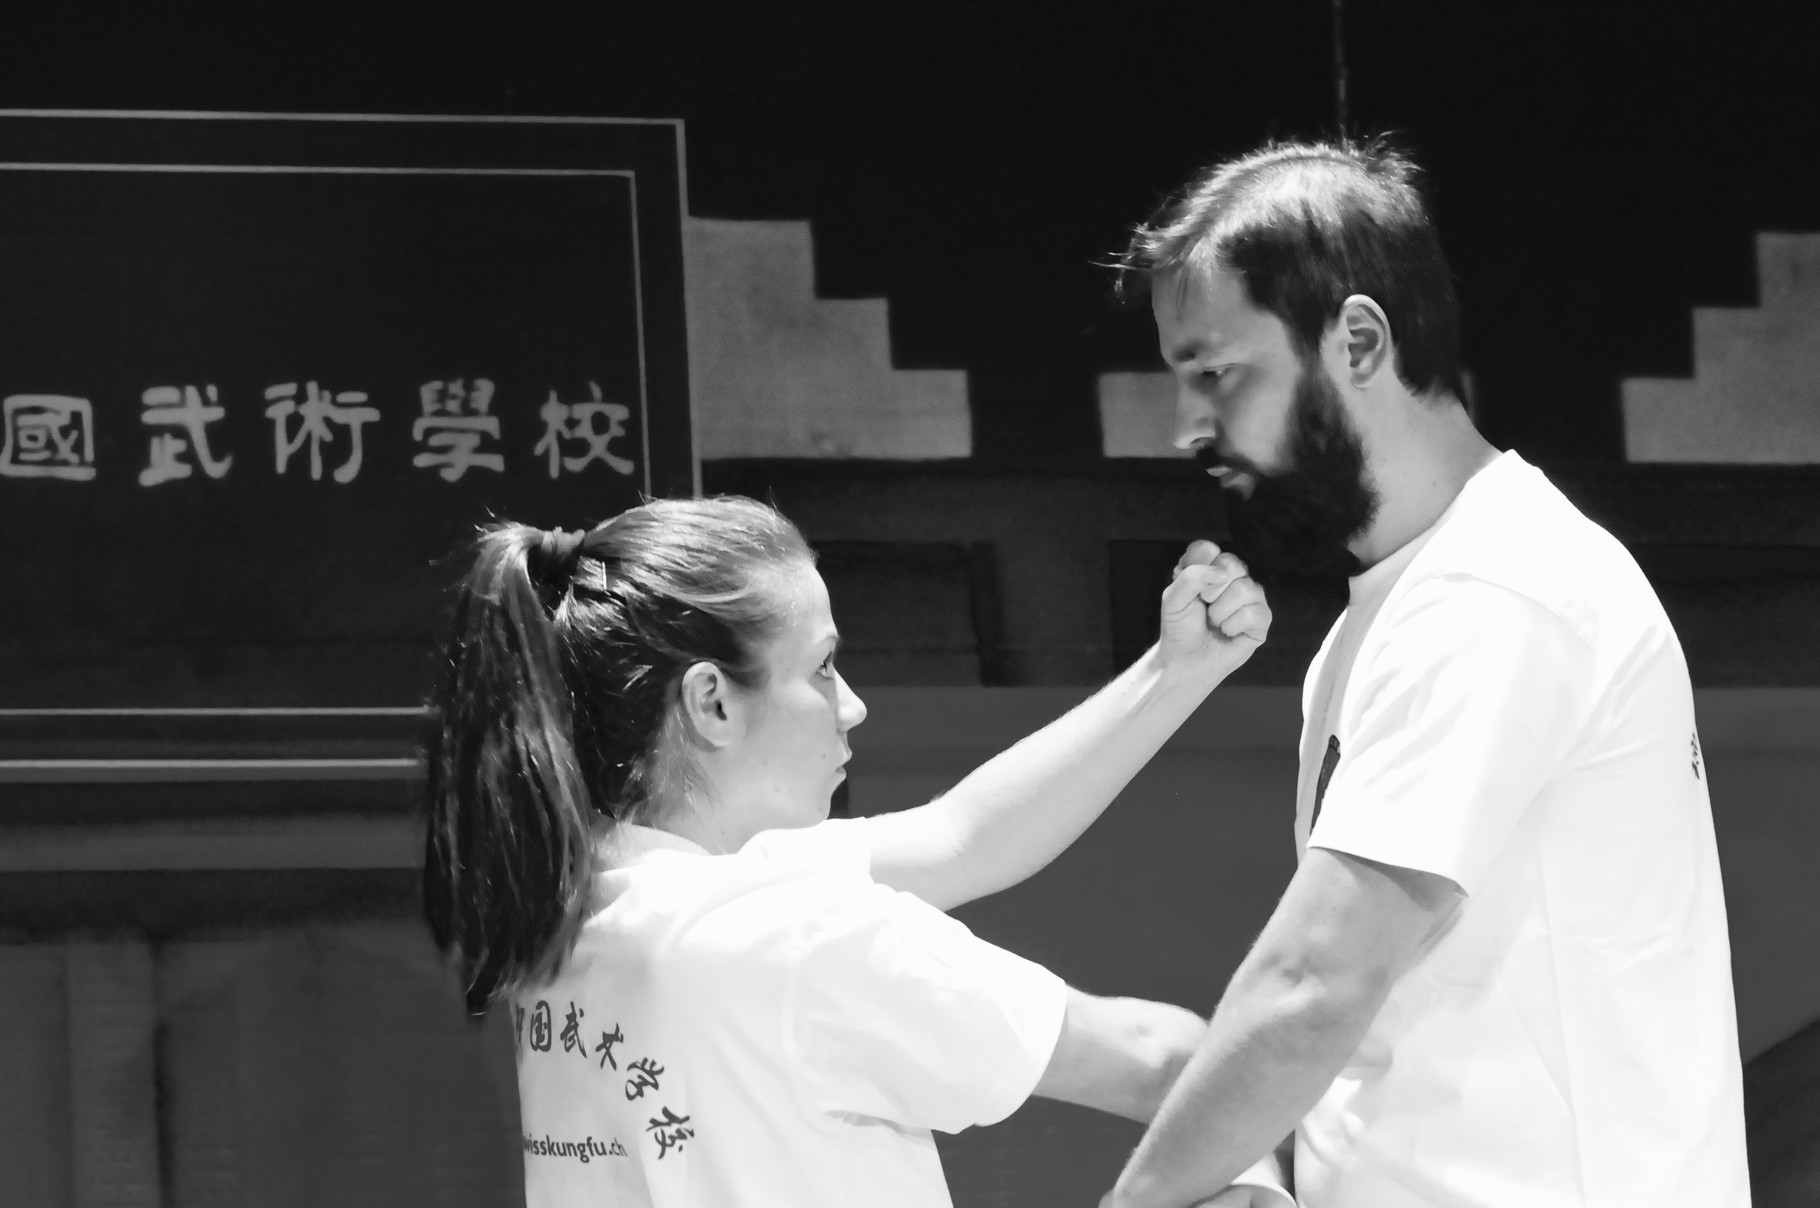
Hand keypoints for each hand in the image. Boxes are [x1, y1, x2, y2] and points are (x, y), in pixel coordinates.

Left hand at [1156, 540, 1270, 684]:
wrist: (1186, 661)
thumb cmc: (1180, 628)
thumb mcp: (1173, 600)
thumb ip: (1191, 577)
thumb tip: (1223, 573)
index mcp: (1209, 566)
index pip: (1207, 549)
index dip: (1196, 570)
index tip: (1189, 590)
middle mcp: (1233, 576)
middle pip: (1232, 564)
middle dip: (1211, 591)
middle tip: (1204, 606)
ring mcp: (1251, 596)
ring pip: (1245, 589)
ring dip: (1220, 612)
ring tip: (1214, 622)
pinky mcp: (1261, 618)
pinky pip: (1253, 613)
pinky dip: (1232, 627)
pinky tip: (1227, 632)